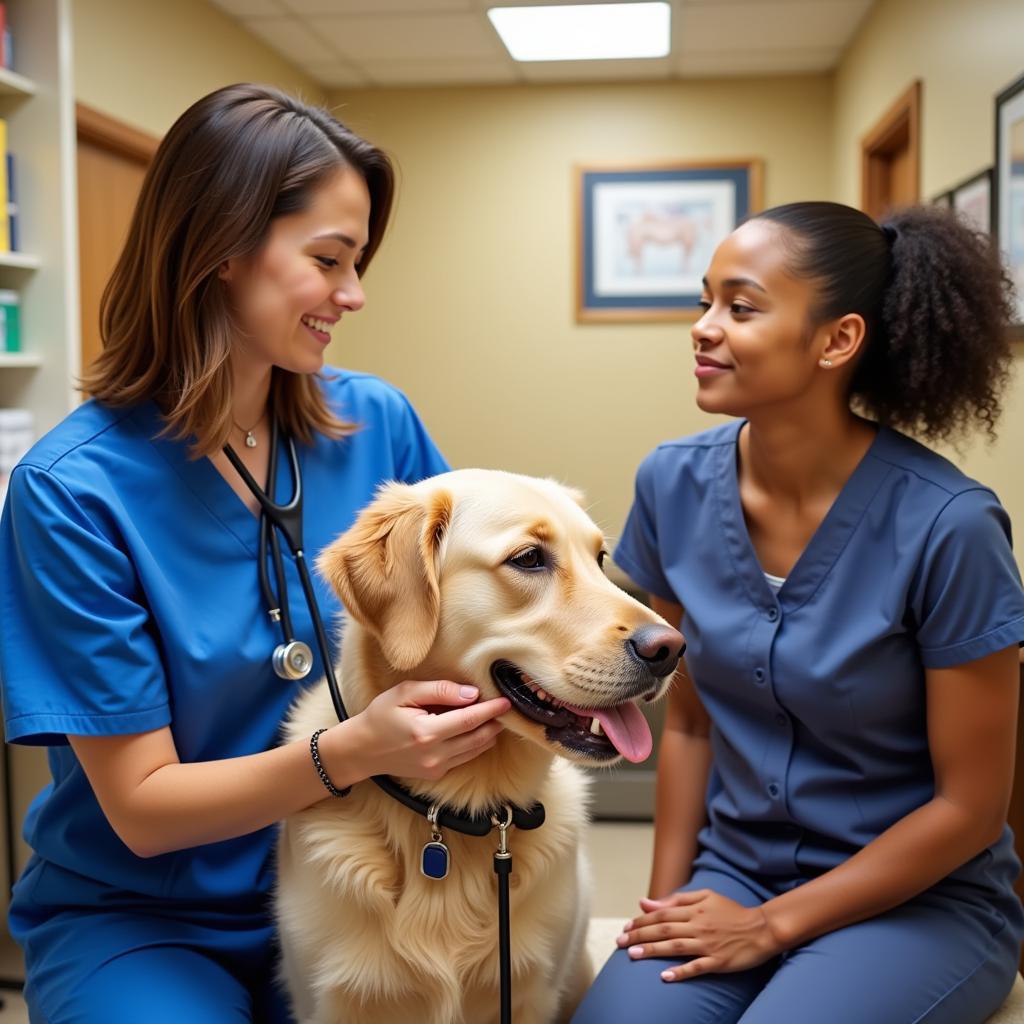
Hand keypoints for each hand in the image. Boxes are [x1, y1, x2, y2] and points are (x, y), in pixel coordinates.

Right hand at [345, 680, 509, 780]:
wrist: (361, 750)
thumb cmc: (380, 716)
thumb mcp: (404, 693)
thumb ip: (439, 691)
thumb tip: (470, 694)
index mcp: (426, 733)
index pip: (469, 720)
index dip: (491, 710)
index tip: (506, 700)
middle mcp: (434, 755)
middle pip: (478, 738)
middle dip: (495, 722)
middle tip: (506, 707)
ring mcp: (436, 768)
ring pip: (475, 750)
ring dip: (489, 734)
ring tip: (496, 717)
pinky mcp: (435, 774)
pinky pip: (464, 758)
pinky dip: (475, 744)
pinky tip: (477, 730)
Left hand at [615, 889, 781, 980]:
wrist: (762, 928)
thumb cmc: (731, 911)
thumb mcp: (706, 897)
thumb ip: (676, 900)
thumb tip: (646, 903)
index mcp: (694, 910)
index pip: (661, 915)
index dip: (641, 921)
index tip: (626, 928)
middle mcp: (699, 926)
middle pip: (664, 930)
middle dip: (639, 936)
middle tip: (620, 943)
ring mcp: (708, 945)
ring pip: (675, 947)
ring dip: (652, 951)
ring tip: (632, 956)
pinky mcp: (719, 962)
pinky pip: (697, 967)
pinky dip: (680, 972)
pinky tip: (664, 976)